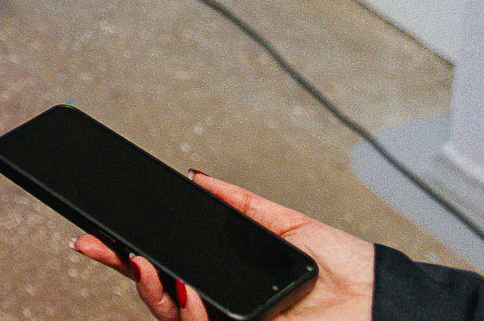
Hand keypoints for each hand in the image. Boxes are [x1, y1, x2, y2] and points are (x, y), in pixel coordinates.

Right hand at [70, 172, 373, 320]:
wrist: (387, 304)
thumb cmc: (353, 275)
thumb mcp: (290, 226)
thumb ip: (243, 204)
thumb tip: (198, 177)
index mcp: (233, 280)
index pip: (171, 266)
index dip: (132, 252)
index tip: (101, 232)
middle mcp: (229, 308)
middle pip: (159, 292)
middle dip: (122, 268)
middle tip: (96, 244)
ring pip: (172, 317)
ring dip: (150, 291)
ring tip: (144, 263)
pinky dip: (188, 311)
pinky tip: (184, 290)